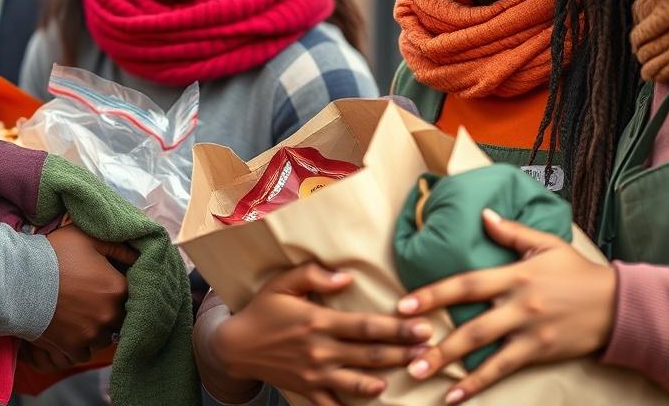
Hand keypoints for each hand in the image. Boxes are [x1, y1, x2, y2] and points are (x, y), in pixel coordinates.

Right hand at [37, 225, 136, 366]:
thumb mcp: (88, 238)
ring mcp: (91, 334)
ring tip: (82, 315)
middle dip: (112, 310)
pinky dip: (80, 344)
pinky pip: (85, 352)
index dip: (121, 288)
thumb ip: (118, 246)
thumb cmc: (54, 255)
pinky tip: (71, 329)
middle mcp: (109, 314)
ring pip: (104, 337)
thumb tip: (137, 255)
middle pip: (121, 318)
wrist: (19, 281)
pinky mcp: (72, 347)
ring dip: (98, 329)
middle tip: (94, 300)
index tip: (108, 283)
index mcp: (118, 288)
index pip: (134, 293)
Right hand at [214, 262, 432, 405]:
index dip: (396, 327)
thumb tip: (346, 277)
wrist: (236, 346)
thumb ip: (313, 275)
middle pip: (370, 353)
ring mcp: (315, 374)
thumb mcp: (282, 283)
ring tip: (414, 372)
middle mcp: (320, 350)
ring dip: (388, 378)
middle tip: (432, 349)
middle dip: (404, 351)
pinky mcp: (308, 391)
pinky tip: (377, 405)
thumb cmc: (262, 310)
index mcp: (318, 321)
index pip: (365, 325)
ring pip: (359, 380)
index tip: (422, 325)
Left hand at [397, 209, 616, 403]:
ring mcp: (530, 331)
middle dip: (436, 340)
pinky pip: (504, 369)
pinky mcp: (540, 352)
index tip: (404, 304)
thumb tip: (482, 215)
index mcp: (515, 274)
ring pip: (484, 351)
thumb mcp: (546, 243)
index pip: (466, 283)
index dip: (433, 293)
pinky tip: (456, 395)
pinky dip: (479, 384)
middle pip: (471, 323)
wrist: (618, 305)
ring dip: (450, 365)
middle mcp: (519, 304)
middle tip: (404, 353)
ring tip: (420, 375)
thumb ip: (510, 231)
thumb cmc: (578, 272)